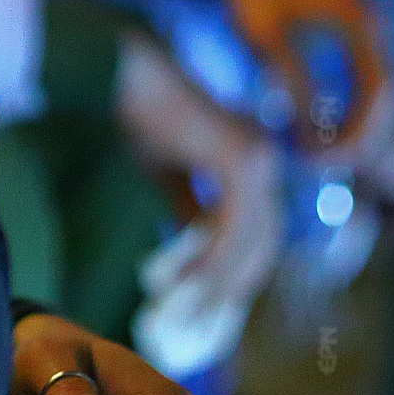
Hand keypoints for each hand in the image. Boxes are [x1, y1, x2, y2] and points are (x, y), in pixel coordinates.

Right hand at [114, 34, 282, 317]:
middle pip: (262, 241)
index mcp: (252, 159)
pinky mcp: (240, 164)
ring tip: (186, 309)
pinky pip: (230, 229)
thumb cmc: (141, 115)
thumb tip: (192, 239)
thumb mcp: (168, 170)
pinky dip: (210, 262)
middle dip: (234, 284)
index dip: (238, 268)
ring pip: (249, 241)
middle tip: (202, 318)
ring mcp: (257, 160)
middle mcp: (264, 159)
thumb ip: (187, 203)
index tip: (211, 301)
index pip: (258, 228)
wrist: (129, 76)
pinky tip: (184, 282)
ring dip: (218, 282)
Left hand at [220, 0, 393, 160]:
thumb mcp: (264, 35)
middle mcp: (372, 24)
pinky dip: (344, 111)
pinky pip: (360, 84)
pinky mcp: (350, 38)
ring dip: (353, 127)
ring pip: (375, 93)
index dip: (361, 131)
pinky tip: (315, 134)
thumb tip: (309, 136)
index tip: (327, 158)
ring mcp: (365, 30)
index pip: (381, 89)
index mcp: (359, 19)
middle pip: (385, 95)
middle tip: (318, 165)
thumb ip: (290, 79)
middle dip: (359, 136)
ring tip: (314, 156)